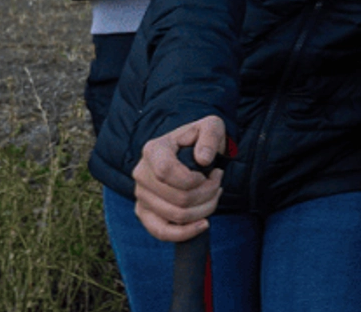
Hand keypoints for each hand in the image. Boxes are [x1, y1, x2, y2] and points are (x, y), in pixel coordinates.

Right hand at [130, 115, 226, 242]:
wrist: (190, 151)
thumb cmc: (201, 139)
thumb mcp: (211, 127)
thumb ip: (210, 136)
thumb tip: (203, 159)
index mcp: (153, 150)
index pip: (166, 172)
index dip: (192, 179)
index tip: (211, 173)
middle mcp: (141, 173)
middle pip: (177, 198)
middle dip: (207, 194)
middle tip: (218, 183)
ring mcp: (141, 195)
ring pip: (175, 216)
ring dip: (204, 209)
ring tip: (214, 194)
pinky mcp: (144, 213)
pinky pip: (161, 232)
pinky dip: (185, 233)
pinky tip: (203, 224)